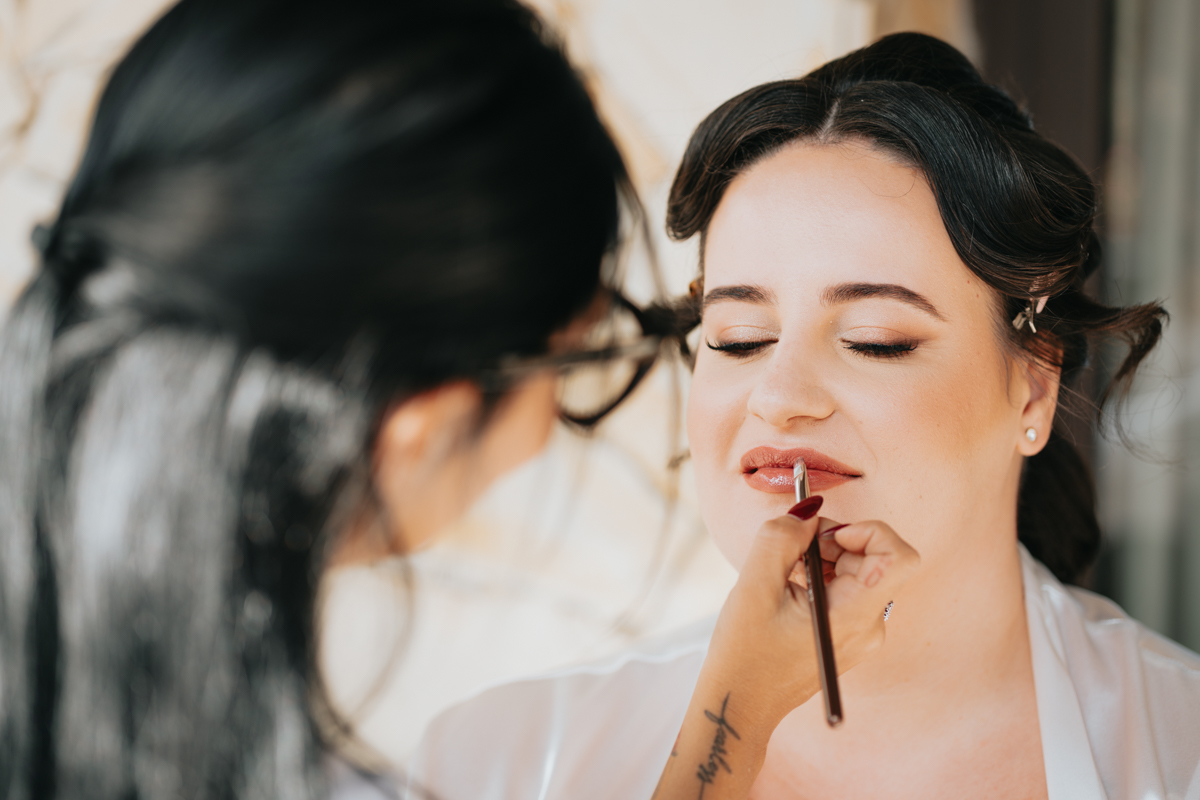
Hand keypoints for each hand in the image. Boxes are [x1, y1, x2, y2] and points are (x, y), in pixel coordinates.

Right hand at [651, 499, 918, 799]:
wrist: (741, 705)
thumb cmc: (744, 654)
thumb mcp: (754, 586)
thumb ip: (781, 538)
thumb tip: (809, 508)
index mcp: (853, 616)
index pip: (899, 557)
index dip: (869, 532)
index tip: (828, 535)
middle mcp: (869, 626)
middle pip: (872, 558)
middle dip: (832, 541)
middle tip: (789, 552)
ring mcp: (861, 633)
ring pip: (857, 570)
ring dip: (821, 559)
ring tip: (783, 577)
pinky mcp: (849, 635)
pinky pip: (845, 589)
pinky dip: (819, 576)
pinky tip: (788, 591)